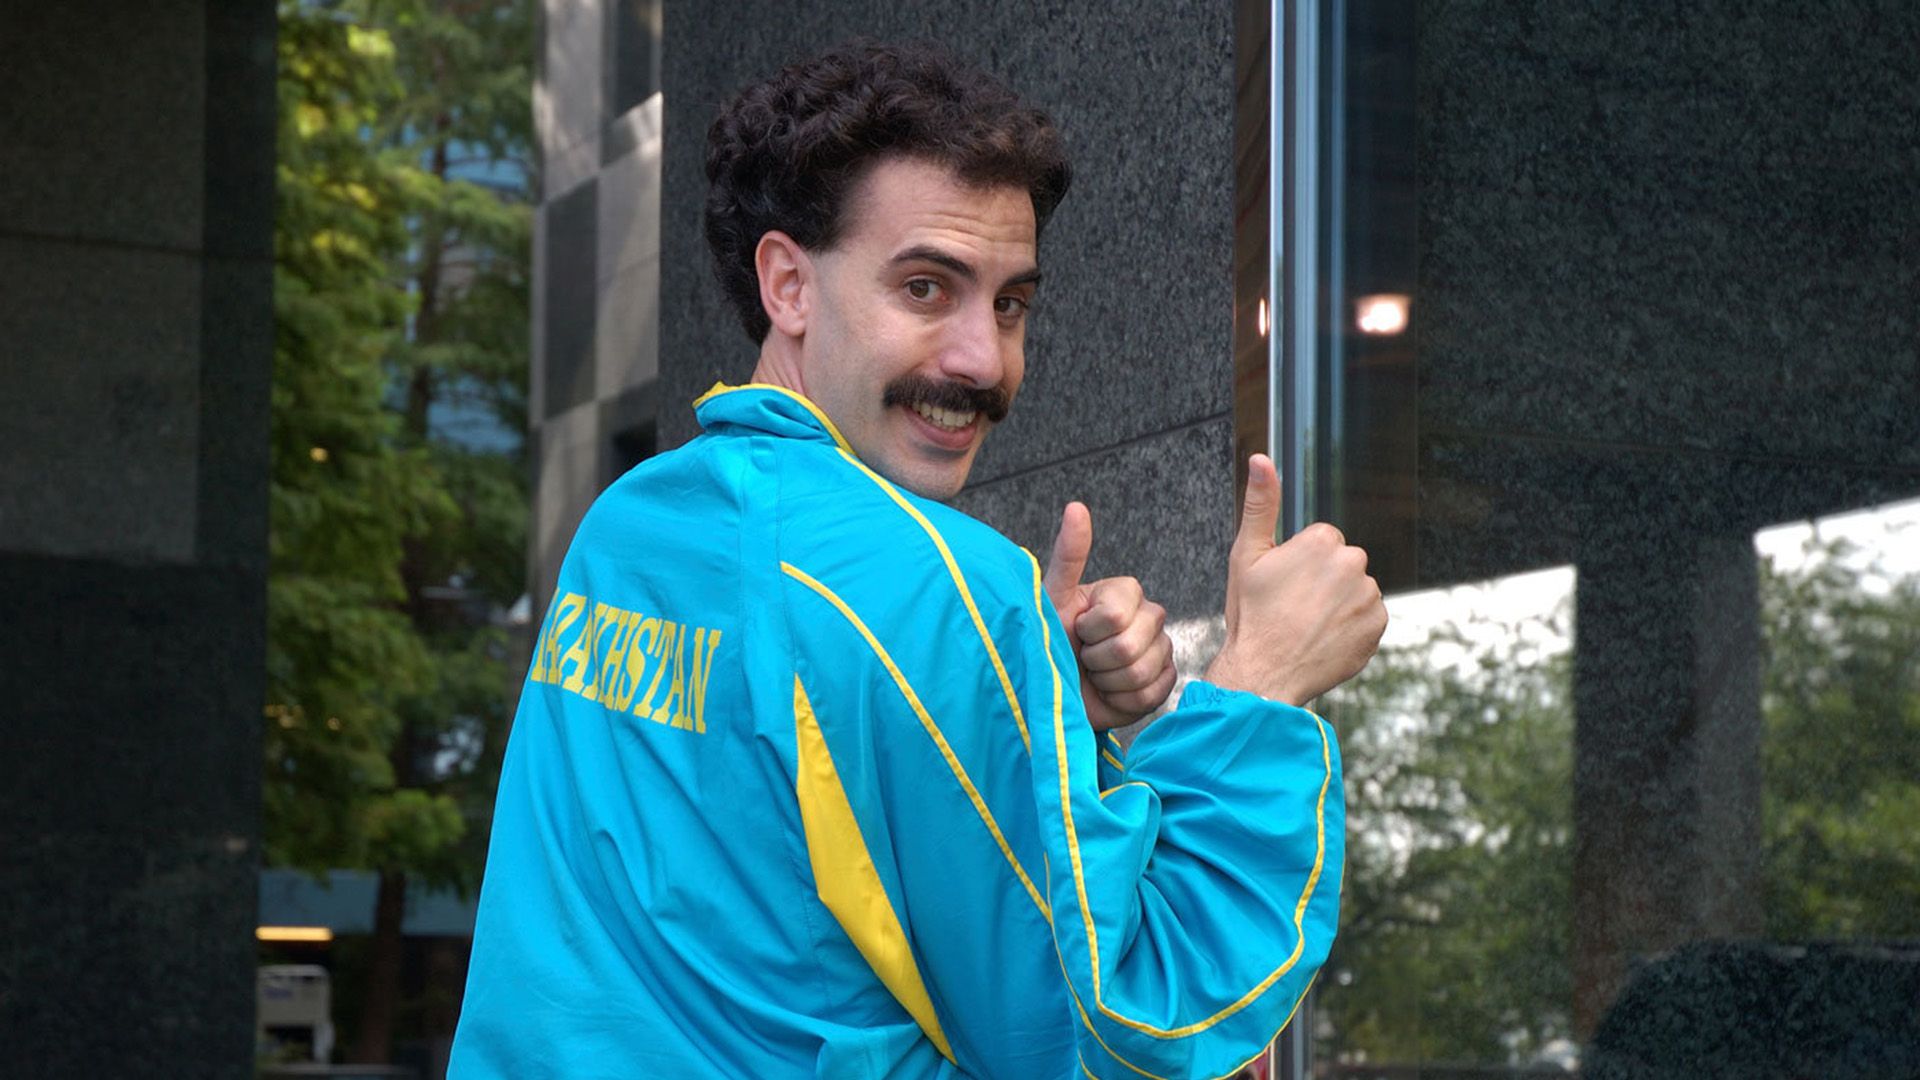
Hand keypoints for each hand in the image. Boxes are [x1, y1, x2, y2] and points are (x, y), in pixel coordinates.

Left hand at [1044, 502, 1177, 731]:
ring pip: (1139, 672)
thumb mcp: (1052, 598)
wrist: (1056, 691)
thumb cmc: (1050, 640)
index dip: (1089, 630)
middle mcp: (1150, 615)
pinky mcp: (1166, 681)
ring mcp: (1162, 648)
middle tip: (1084, 656)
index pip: (1114, 614)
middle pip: (1128, 646)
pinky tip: (1110, 692)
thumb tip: (1076, 506)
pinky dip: (1121, 700)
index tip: (1076, 629)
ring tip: (1095, 674)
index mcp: (1125, 592)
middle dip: (1096, 659)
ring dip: (1107, 681)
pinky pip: (1150, 694)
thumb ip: (1068, 555)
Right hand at [1205, 454, 1386, 705]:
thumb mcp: (1246, 555)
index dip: (1299, 565)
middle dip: (1322, 582)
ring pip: (1355, 590)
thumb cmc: (1251, 614)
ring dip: (1338, 604)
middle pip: (1342, 564)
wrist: (1264, 672)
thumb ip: (1261, 503)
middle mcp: (1353, 563)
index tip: (1283, 586)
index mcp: (1323, 540)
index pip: (1321, 543)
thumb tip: (1262, 458)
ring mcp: (1368, 596)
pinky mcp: (1378, 626)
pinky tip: (1325, 638)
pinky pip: (1368, 617)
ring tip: (1307, 625)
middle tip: (1293, 608)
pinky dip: (1351, 627)